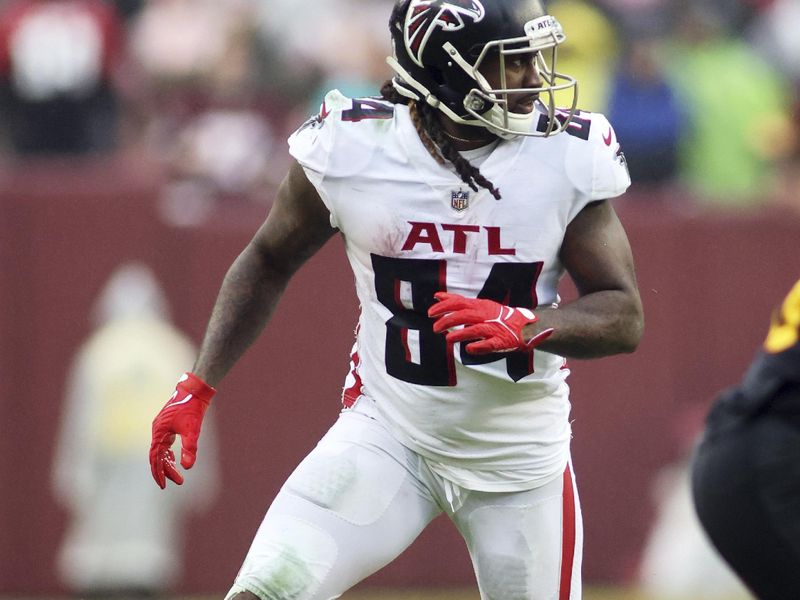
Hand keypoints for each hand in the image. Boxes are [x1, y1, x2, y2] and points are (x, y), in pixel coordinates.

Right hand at [150, 372, 214, 488]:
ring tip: (177, 476)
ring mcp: (162, 428)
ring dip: (168, 463)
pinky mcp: (168, 425)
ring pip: (161, 451)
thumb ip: (189, 448)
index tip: (163, 485)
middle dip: (166, 470)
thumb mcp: (192, 429)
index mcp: (158, 432)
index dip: (158, 472)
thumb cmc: (192, 408)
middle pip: (158, 456)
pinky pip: (165, 444)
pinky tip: (174, 461)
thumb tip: (187, 467)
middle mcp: (157, 431)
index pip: (155, 457)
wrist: (194, 390)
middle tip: (178, 482)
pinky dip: (168, 454)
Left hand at [428, 292, 553, 354]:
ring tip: (448, 339)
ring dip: (460, 334)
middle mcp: (485, 315)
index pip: (458, 303)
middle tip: (435, 328)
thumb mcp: (478, 305)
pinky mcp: (500, 341)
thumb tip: (437, 296)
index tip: (430, 313)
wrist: (524, 326)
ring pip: (475, 329)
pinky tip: (468, 349)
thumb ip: (458, 301)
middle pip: (464, 315)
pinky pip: (488, 344)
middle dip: (448, 321)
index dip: (443, 307)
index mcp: (479, 306)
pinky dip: (478, 346)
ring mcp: (493, 328)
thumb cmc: (497, 316)